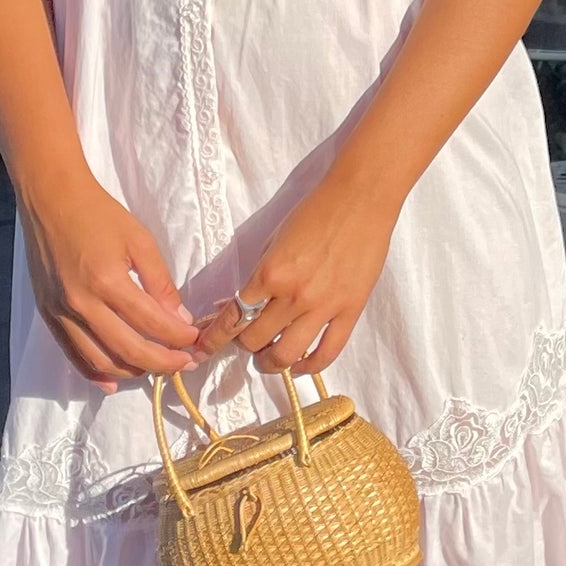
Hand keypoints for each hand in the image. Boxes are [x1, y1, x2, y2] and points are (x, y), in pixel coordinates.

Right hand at [19, 167, 199, 389]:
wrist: (51, 200)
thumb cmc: (99, 215)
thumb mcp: (140, 241)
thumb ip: (161, 282)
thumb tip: (179, 320)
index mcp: (108, 281)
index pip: (152, 323)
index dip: (179, 339)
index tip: (196, 341)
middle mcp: (82, 303)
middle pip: (129, 350)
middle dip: (163, 363)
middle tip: (185, 363)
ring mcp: (61, 312)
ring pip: (100, 361)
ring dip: (133, 371)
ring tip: (155, 367)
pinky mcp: (48, 315)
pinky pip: (73, 355)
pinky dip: (94, 373)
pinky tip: (113, 380)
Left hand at [198, 167, 399, 374]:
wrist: (360, 200)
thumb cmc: (314, 212)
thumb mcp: (273, 240)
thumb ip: (258, 275)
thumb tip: (240, 304)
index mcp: (269, 274)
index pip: (233, 318)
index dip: (214, 339)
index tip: (205, 348)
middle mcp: (292, 296)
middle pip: (256, 340)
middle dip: (245, 344)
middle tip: (249, 339)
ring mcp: (323, 307)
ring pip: (287, 355)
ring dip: (272, 362)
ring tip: (271, 359)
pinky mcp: (349, 311)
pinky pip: (327, 352)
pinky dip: (310, 366)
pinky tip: (302, 364)